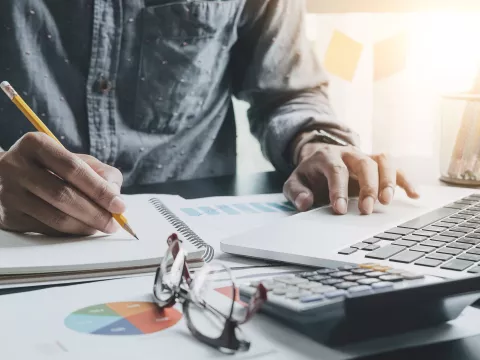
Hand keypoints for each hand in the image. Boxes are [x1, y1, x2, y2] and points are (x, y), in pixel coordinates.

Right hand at [0, 132, 124, 235]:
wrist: (6, 176)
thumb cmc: (49, 166)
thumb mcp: (72, 158)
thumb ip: (99, 171)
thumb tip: (114, 194)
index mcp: (35, 145)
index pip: (73, 168)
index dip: (99, 189)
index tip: (120, 205)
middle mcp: (16, 167)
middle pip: (63, 195)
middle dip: (95, 213)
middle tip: (114, 223)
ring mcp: (9, 193)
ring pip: (55, 217)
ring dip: (85, 226)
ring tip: (102, 226)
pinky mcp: (7, 217)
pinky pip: (47, 230)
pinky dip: (70, 232)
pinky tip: (83, 228)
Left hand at [283, 142, 419, 214]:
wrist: (319, 158)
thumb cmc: (310, 174)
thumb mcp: (295, 182)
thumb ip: (296, 192)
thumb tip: (304, 202)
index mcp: (328, 157)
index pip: (336, 170)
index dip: (338, 190)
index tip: (339, 210)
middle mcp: (350, 154)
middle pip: (364, 164)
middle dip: (367, 187)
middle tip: (366, 209)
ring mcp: (366, 157)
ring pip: (383, 161)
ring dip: (388, 181)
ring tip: (387, 202)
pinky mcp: (378, 164)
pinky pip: (397, 168)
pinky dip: (406, 180)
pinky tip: (414, 195)